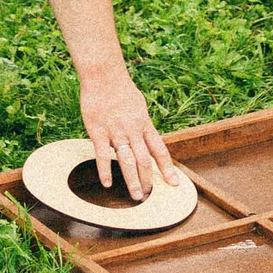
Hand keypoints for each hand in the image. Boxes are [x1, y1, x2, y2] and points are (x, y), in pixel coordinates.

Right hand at [78, 69, 178, 202]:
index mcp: (144, 124)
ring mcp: (116, 131)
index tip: (174, 183)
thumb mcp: (139, 107)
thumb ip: (142, 126)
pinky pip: (102, 154)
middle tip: (149, 196)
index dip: (167, 168)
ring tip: (136, 197)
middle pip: (145, 160)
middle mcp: (133, 130)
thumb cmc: (121, 90)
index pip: (159, 150)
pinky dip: (105, 170)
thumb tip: (148, 140)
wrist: (104, 75)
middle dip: (148, 181)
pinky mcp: (98, 131)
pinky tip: (107, 183)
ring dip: (133, 181)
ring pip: (127, 160)